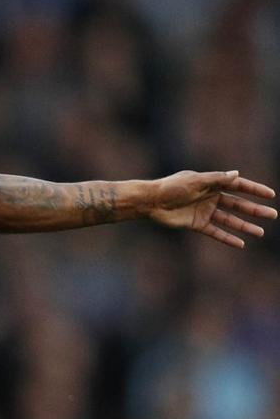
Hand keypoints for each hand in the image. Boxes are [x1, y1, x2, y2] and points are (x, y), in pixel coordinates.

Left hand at [146, 170, 276, 247]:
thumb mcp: (195, 181)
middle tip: (273, 215)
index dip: (254, 189)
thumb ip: (216, 179)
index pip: (237, 185)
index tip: (270, 195)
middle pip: (237, 204)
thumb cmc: (171, 188)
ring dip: (244, 226)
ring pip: (229, 220)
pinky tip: (241, 244)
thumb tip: (236, 174)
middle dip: (254, 209)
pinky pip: (215, 232)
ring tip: (260, 232)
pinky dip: (227, 238)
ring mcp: (204, 211)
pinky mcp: (196, 224)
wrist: (150, 202)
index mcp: (211, 183)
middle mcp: (210, 197)